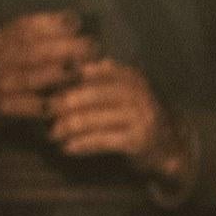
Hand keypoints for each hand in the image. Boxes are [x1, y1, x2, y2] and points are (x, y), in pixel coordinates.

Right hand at [0, 10, 95, 140]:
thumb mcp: (3, 41)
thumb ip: (32, 33)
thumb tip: (74, 21)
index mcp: (1, 36)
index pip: (27, 25)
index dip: (53, 22)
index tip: (77, 22)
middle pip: (35, 50)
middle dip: (66, 47)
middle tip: (94, 47)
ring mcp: (0, 82)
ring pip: (33, 77)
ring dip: (60, 75)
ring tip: (83, 71)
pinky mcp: (2, 107)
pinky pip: (28, 107)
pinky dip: (46, 106)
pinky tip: (65, 104)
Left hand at [45, 57, 188, 179]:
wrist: (170, 146)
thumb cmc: (138, 117)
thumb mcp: (125, 92)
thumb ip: (102, 80)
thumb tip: (68, 67)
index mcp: (132, 77)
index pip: (96, 71)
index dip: (71, 78)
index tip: (49, 85)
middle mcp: (138, 93)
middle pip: (93, 95)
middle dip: (66, 103)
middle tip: (46, 111)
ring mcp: (140, 117)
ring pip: (95, 119)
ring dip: (70, 127)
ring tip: (52, 134)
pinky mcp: (138, 140)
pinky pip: (102, 140)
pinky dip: (82, 144)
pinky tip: (68, 148)